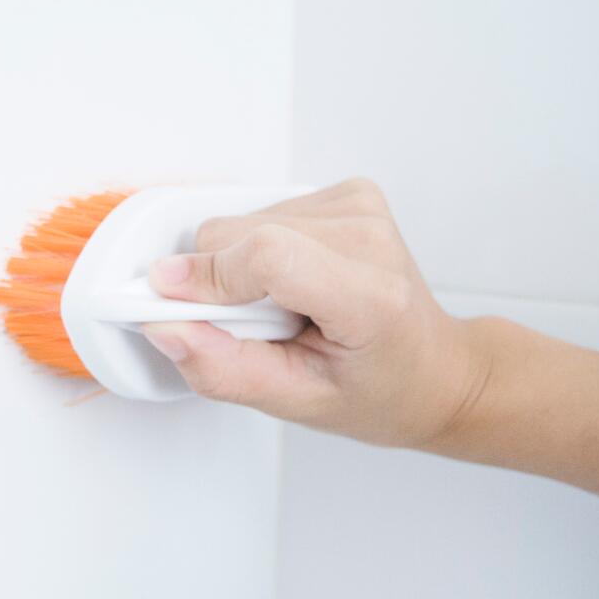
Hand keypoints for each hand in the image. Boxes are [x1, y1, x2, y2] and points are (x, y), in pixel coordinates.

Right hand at [142, 178, 489, 448]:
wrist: (435, 369)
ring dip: (241, 268)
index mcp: (371, 296)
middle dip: (218, 283)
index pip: (268, 256)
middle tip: (256, 328)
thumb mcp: (298, 405)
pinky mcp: (348, 192)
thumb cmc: (380, 390)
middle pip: (240, 233)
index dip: (206, 275)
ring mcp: (360, 206)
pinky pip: (262, 212)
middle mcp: (368, 236)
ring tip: (285, 308)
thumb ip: (224, 369)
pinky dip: (260, 251)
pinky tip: (295, 283)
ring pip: (242, 220)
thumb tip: (163, 327)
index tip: (163, 299)